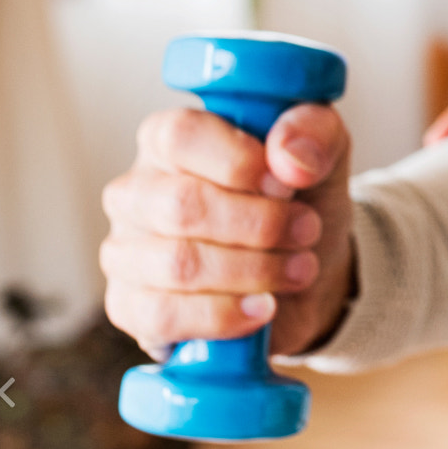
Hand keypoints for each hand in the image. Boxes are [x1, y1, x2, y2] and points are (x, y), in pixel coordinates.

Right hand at [101, 103, 354, 358]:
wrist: (303, 271)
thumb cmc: (298, 199)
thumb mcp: (322, 150)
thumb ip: (314, 132)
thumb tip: (288, 155)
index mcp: (168, 139)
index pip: (180, 136)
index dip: (238, 162)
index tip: (287, 183)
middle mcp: (135, 192)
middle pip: (182, 205)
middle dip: (260, 224)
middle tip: (307, 230)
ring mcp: (125, 252)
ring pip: (179, 264)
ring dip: (255, 270)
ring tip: (300, 268)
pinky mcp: (130, 308)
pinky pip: (164, 316)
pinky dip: (225, 315)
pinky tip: (263, 308)